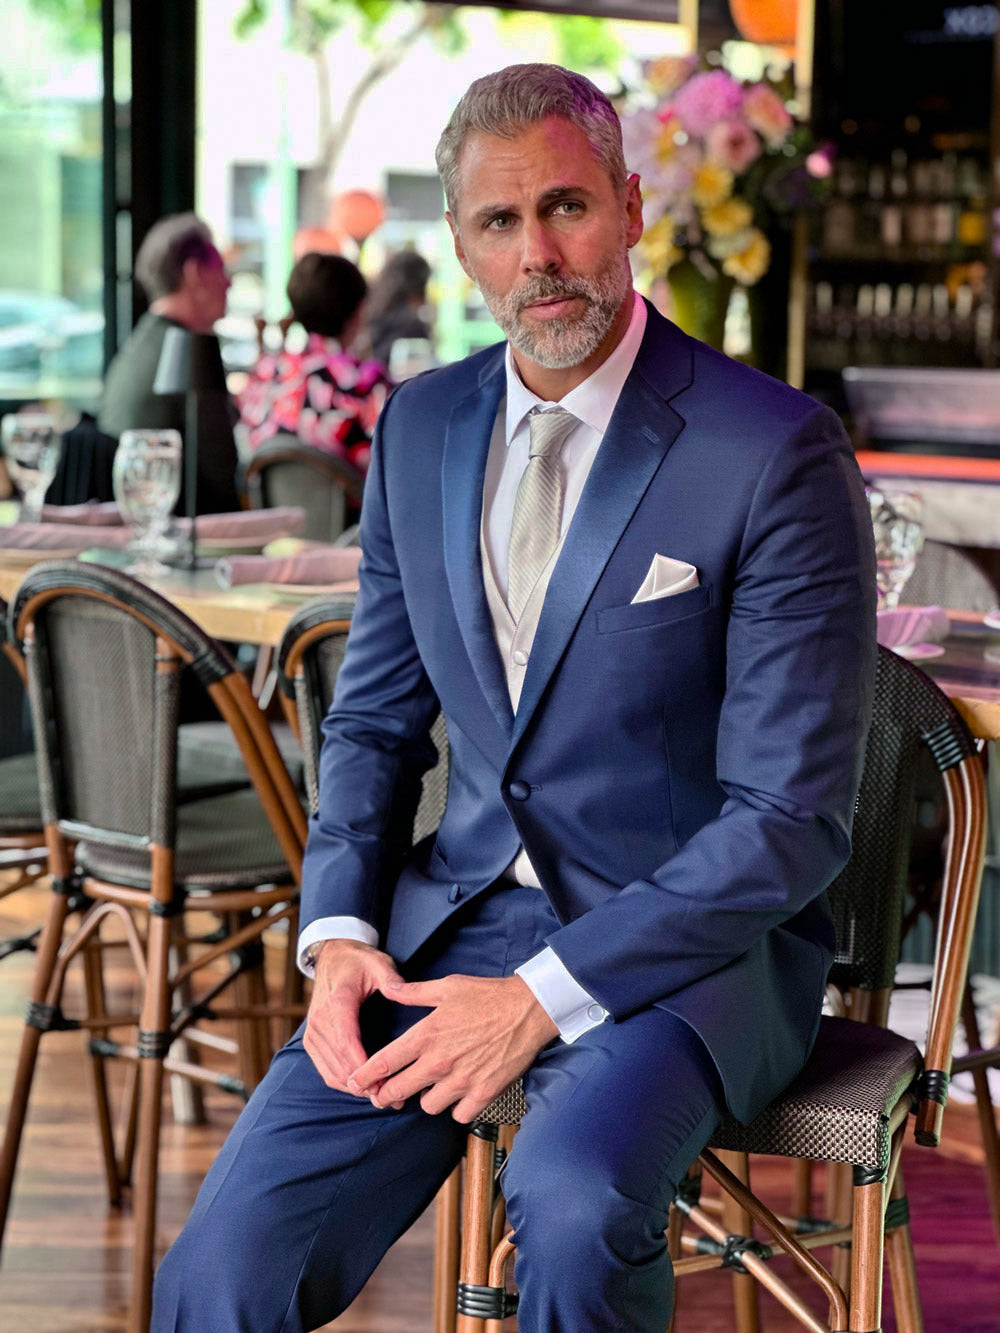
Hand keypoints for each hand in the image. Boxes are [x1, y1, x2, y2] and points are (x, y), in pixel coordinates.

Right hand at [303, 939, 405, 1093]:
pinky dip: (343, 1082)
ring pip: (330, 1072)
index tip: (384, 1084)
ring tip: (382, 1097)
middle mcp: (320, 1021)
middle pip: (339, 1064)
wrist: (332, 957)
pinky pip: (324, 1070)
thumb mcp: (378, 963)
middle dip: (364, 1085)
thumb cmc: (358, 961)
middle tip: (392, 1097)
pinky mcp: (312, 1040)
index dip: (363, 1068)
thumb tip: (402, 992)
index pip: (347, 1044)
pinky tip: (363, 1088)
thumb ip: (391, 978)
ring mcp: (313, 1032)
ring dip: (354, 1088)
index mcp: (337, 1004)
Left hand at [347, 973, 558, 1121]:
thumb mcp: (447, 986)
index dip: (365, 1076)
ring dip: (426, 1099)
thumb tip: (389, 988)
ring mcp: (462, 1080)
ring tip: (432, 1087)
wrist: (528, 1009)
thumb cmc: (487, 995)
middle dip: (386, 1095)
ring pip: (428, 1106)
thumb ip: (413, 992)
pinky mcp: (484, 1092)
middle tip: (384, 1095)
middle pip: (399, 1091)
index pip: (386, 1062)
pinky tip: (459, 1095)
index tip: (355, 1082)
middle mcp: (440, 1060)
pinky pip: (459, 1115)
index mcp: (428, 1033)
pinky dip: (457, 1108)